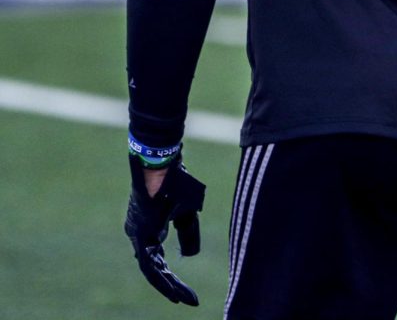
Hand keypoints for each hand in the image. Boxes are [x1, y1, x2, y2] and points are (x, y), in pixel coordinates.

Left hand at [124, 154, 205, 305]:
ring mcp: (137, 236)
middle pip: (154, 268)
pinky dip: (162, 280)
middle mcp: (139, 236)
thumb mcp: (186, 212)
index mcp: (149, 230)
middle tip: (188, 300)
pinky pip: (149, 265)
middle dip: (172, 286)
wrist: (162, 165)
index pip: (158, 260)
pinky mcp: (140, 235)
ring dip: (168, 286)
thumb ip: (187, 234)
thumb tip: (188, 256)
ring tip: (184, 300)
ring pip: (151, 270)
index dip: (170, 276)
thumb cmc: (175, 184)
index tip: (185, 290)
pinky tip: (174, 290)